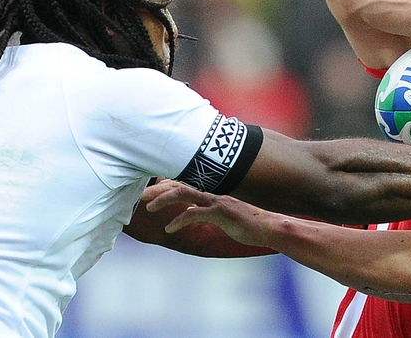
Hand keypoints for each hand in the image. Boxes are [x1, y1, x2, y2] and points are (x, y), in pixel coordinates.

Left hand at [142, 181, 273, 246]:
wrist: (269, 227)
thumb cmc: (248, 222)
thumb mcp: (224, 214)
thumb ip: (207, 209)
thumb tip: (191, 210)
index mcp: (213, 191)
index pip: (185, 181)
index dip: (166, 184)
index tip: (151, 190)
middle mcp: (213, 192)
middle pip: (180, 183)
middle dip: (158, 189)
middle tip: (142, 197)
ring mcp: (217, 201)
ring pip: (184, 192)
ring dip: (163, 199)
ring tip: (148, 208)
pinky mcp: (221, 213)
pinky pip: (194, 213)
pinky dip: (179, 220)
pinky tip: (169, 228)